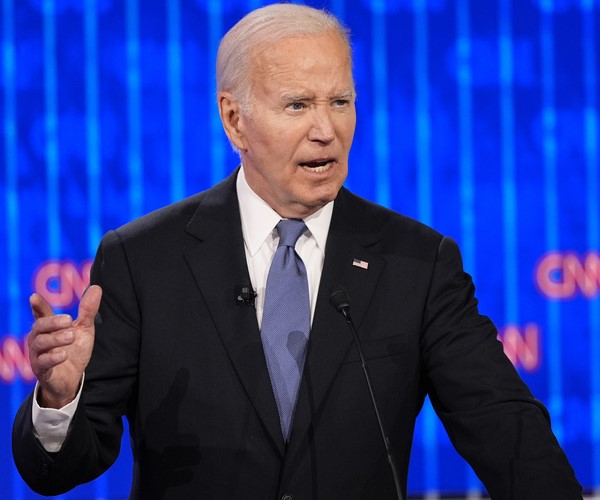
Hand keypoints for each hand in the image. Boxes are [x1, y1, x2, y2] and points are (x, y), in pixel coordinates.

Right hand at [27, 285, 102, 408]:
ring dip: (56, 338)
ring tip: (71, 336)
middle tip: (69, 320)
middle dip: (52, 321)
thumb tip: (97, 287)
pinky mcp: (41, 369)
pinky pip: (42, 362)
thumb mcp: (84, 329)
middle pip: (39, 326)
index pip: (40, 313)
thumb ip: (87, 310)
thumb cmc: (74, 350)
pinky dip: (52, 357)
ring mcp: (38, 354)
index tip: (34, 297)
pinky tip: (63, 354)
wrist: (72, 378)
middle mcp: (39, 338)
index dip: (37, 305)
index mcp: (48, 327)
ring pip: (40, 343)